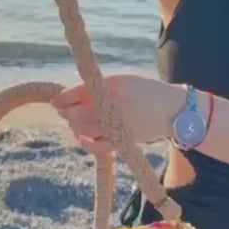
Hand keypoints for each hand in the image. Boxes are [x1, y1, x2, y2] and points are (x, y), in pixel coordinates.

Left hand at [52, 73, 182, 154]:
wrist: (172, 110)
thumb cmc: (145, 90)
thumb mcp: (121, 80)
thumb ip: (95, 86)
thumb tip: (68, 94)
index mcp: (113, 92)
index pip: (78, 95)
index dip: (62, 98)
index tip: (55, 100)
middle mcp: (113, 113)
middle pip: (76, 116)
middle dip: (67, 111)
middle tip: (67, 106)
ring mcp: (116, 130)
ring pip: (82, 131)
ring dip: (74, 124)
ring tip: (77, 117)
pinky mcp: (120, 144)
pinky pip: (95, 148)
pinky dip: (85, 141)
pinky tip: (83, 135)